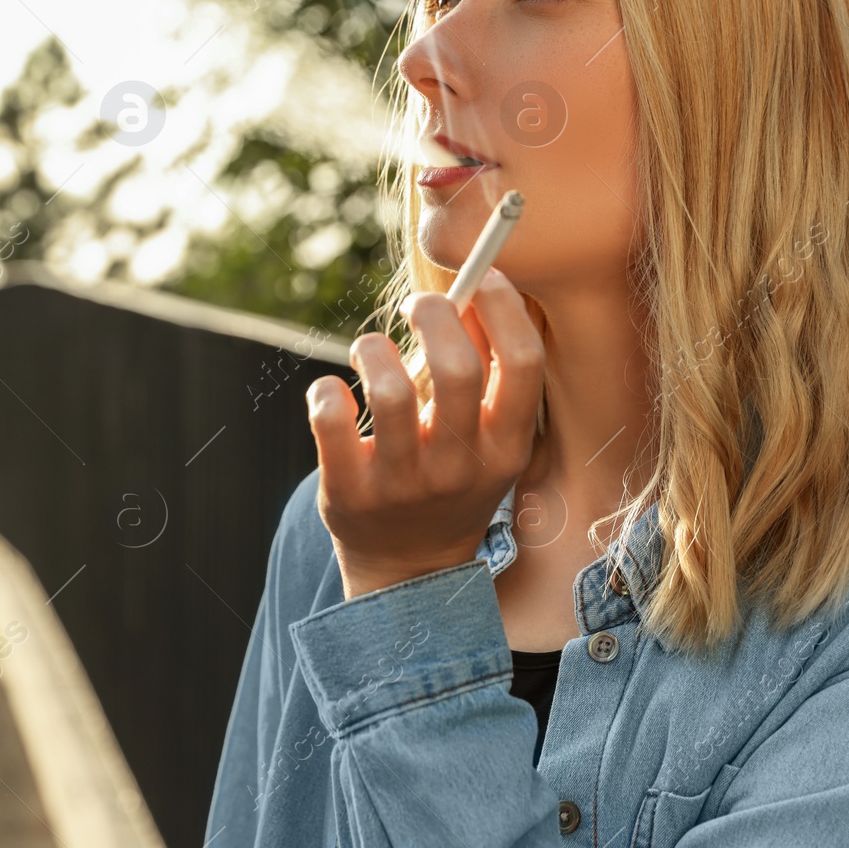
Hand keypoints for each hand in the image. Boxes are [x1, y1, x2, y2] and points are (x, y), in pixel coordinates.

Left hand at [305, 266, 545, 598]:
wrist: (409, 570)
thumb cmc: (450, 480)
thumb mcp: (486, 440)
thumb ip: (484, 373)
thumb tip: (470, 294)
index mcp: (506, 447)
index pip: (523, 364)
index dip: (504, 307)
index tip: (480, 277)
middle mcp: (459, 467)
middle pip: (457, 368)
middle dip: (434, 313)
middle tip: (418, 304)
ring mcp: (403, 484)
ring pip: (391, 391)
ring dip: (375, 348)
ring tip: (370, 349)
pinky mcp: (348, 493)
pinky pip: (330, 421)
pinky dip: (326, 391)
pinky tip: (333, 392)